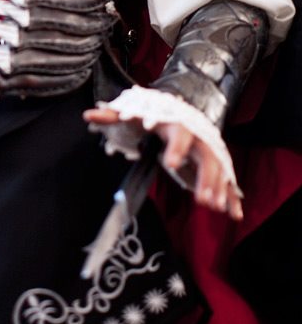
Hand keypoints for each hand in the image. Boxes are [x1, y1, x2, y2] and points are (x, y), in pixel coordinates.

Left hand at [83, 105, 243, 220]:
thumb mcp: (134, 113)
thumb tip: (87, 114)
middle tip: (201, 199)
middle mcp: (196, 137)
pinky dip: (232, 196)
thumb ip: (112, 116)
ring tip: (216, 208)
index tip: (171, 164)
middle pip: (206, 155)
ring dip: (219, 188)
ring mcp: (208, 149)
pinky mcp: (214, 162)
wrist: (182, 108)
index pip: (179, 134)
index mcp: (176, 124)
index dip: (176, 148)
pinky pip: (226, 179)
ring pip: (218, 168)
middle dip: (205, 176)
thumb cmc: (155, 114)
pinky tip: (234, 215)